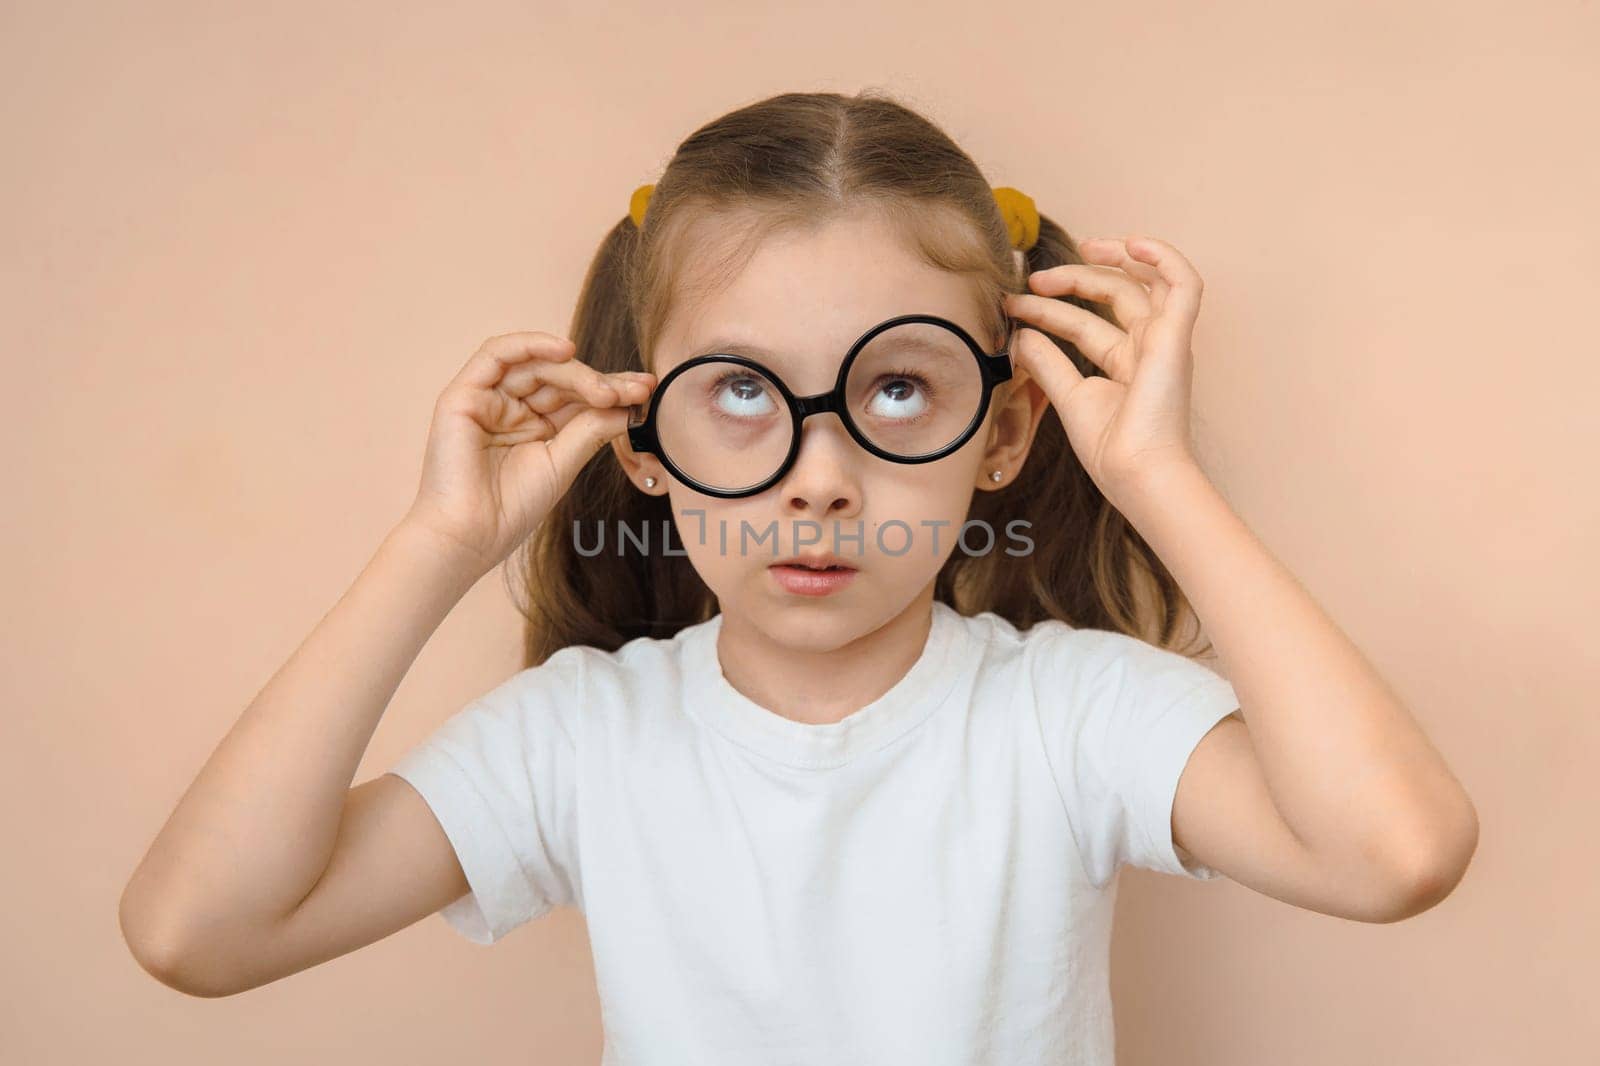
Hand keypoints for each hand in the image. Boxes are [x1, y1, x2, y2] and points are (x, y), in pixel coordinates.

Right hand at [403, 331, 654, 575]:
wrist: (470, 536)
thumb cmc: (511, 509)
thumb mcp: (563, 463)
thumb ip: (590, 430)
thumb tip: (627, 406)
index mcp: (533, 427)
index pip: (576, 397)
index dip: (612, 390)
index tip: (646, 391)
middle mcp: (510, 408)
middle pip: (559, 378)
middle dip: (601, 381)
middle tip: (635, 391)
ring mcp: (486, 399)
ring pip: (535, 365)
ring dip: (576, 370)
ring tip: (607, 389)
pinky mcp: (463, 394)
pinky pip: (496, 353)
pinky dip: (531, 344)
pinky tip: (566, 351)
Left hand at [1004, 235, 1206, 506]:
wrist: (1136, 473)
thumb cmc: (1111, 449)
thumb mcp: (1068, 398)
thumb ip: (1046, 364)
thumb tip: (1020, 336)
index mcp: (1125, 365)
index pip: (1085, 323)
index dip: (1048, 309)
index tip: (1012, 305)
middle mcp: (1147, 348)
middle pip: (1112, 297)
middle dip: (1073, 279)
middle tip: (1034, 280)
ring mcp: (1164, 340)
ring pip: (1144, 283)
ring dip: (1113, 260)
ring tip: (1082, 246)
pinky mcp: (1176, 337)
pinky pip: (1184, 284)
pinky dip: (1164, 257)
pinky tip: (1133, 243)